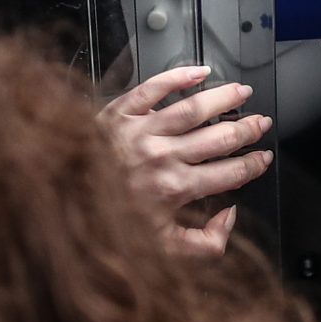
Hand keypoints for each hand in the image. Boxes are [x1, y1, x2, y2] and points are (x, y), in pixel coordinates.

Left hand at [98, 65, 272, 256]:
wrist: (57, 203)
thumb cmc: (105, 223)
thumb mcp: (162, 249)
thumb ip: (205, 243)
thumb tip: (228, 218)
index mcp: (177, 189)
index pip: (230, 173)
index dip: (253, 165)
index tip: (263, 158)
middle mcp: (164, 157)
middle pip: (220, 137)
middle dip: (248, 130)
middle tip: (261, 123)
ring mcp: (143, 131)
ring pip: (195, 108)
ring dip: (225, 98)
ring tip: (241, 93)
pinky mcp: (121, 112)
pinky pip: (156, 88)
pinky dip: (180, 76)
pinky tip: (200, 72)